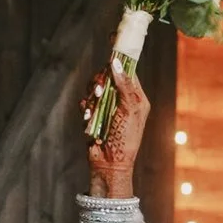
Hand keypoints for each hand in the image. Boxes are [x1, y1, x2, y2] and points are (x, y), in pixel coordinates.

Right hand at [90, 66, 151, 197]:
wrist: (110, 163)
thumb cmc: (126, 138)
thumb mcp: (129, 109)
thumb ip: (124, 85)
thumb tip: (116, 61)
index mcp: (136, 97)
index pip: (127, 72)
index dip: (117, 64)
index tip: (109, 59)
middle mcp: (122, 99)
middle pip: (107, 77)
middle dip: (100, 83)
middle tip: (99, 92)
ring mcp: (107, 106)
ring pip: (94, 88)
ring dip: (92, 98)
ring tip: (94, 111)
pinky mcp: (95, 114)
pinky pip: (86, 102)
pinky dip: (86, 109)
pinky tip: (89, 118)